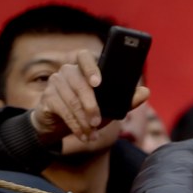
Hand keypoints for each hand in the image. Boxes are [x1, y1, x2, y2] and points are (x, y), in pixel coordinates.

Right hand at [31, 49, 148, 142]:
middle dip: (90, 105)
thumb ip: (126, 99)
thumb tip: (146, 92)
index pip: (84, 56)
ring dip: (83, 121)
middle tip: (98, 122)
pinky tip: (84, 136)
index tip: (98, 82)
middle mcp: (67, 72)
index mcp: (84, 69)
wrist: (60, 124)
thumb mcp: (109, 106)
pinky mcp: (47, 99)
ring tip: (93, 134)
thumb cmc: (89, 111)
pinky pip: (62, 111)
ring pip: (71, 101)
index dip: (91, 67)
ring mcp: (55, 84)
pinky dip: (75, 126)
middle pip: (79, 84)